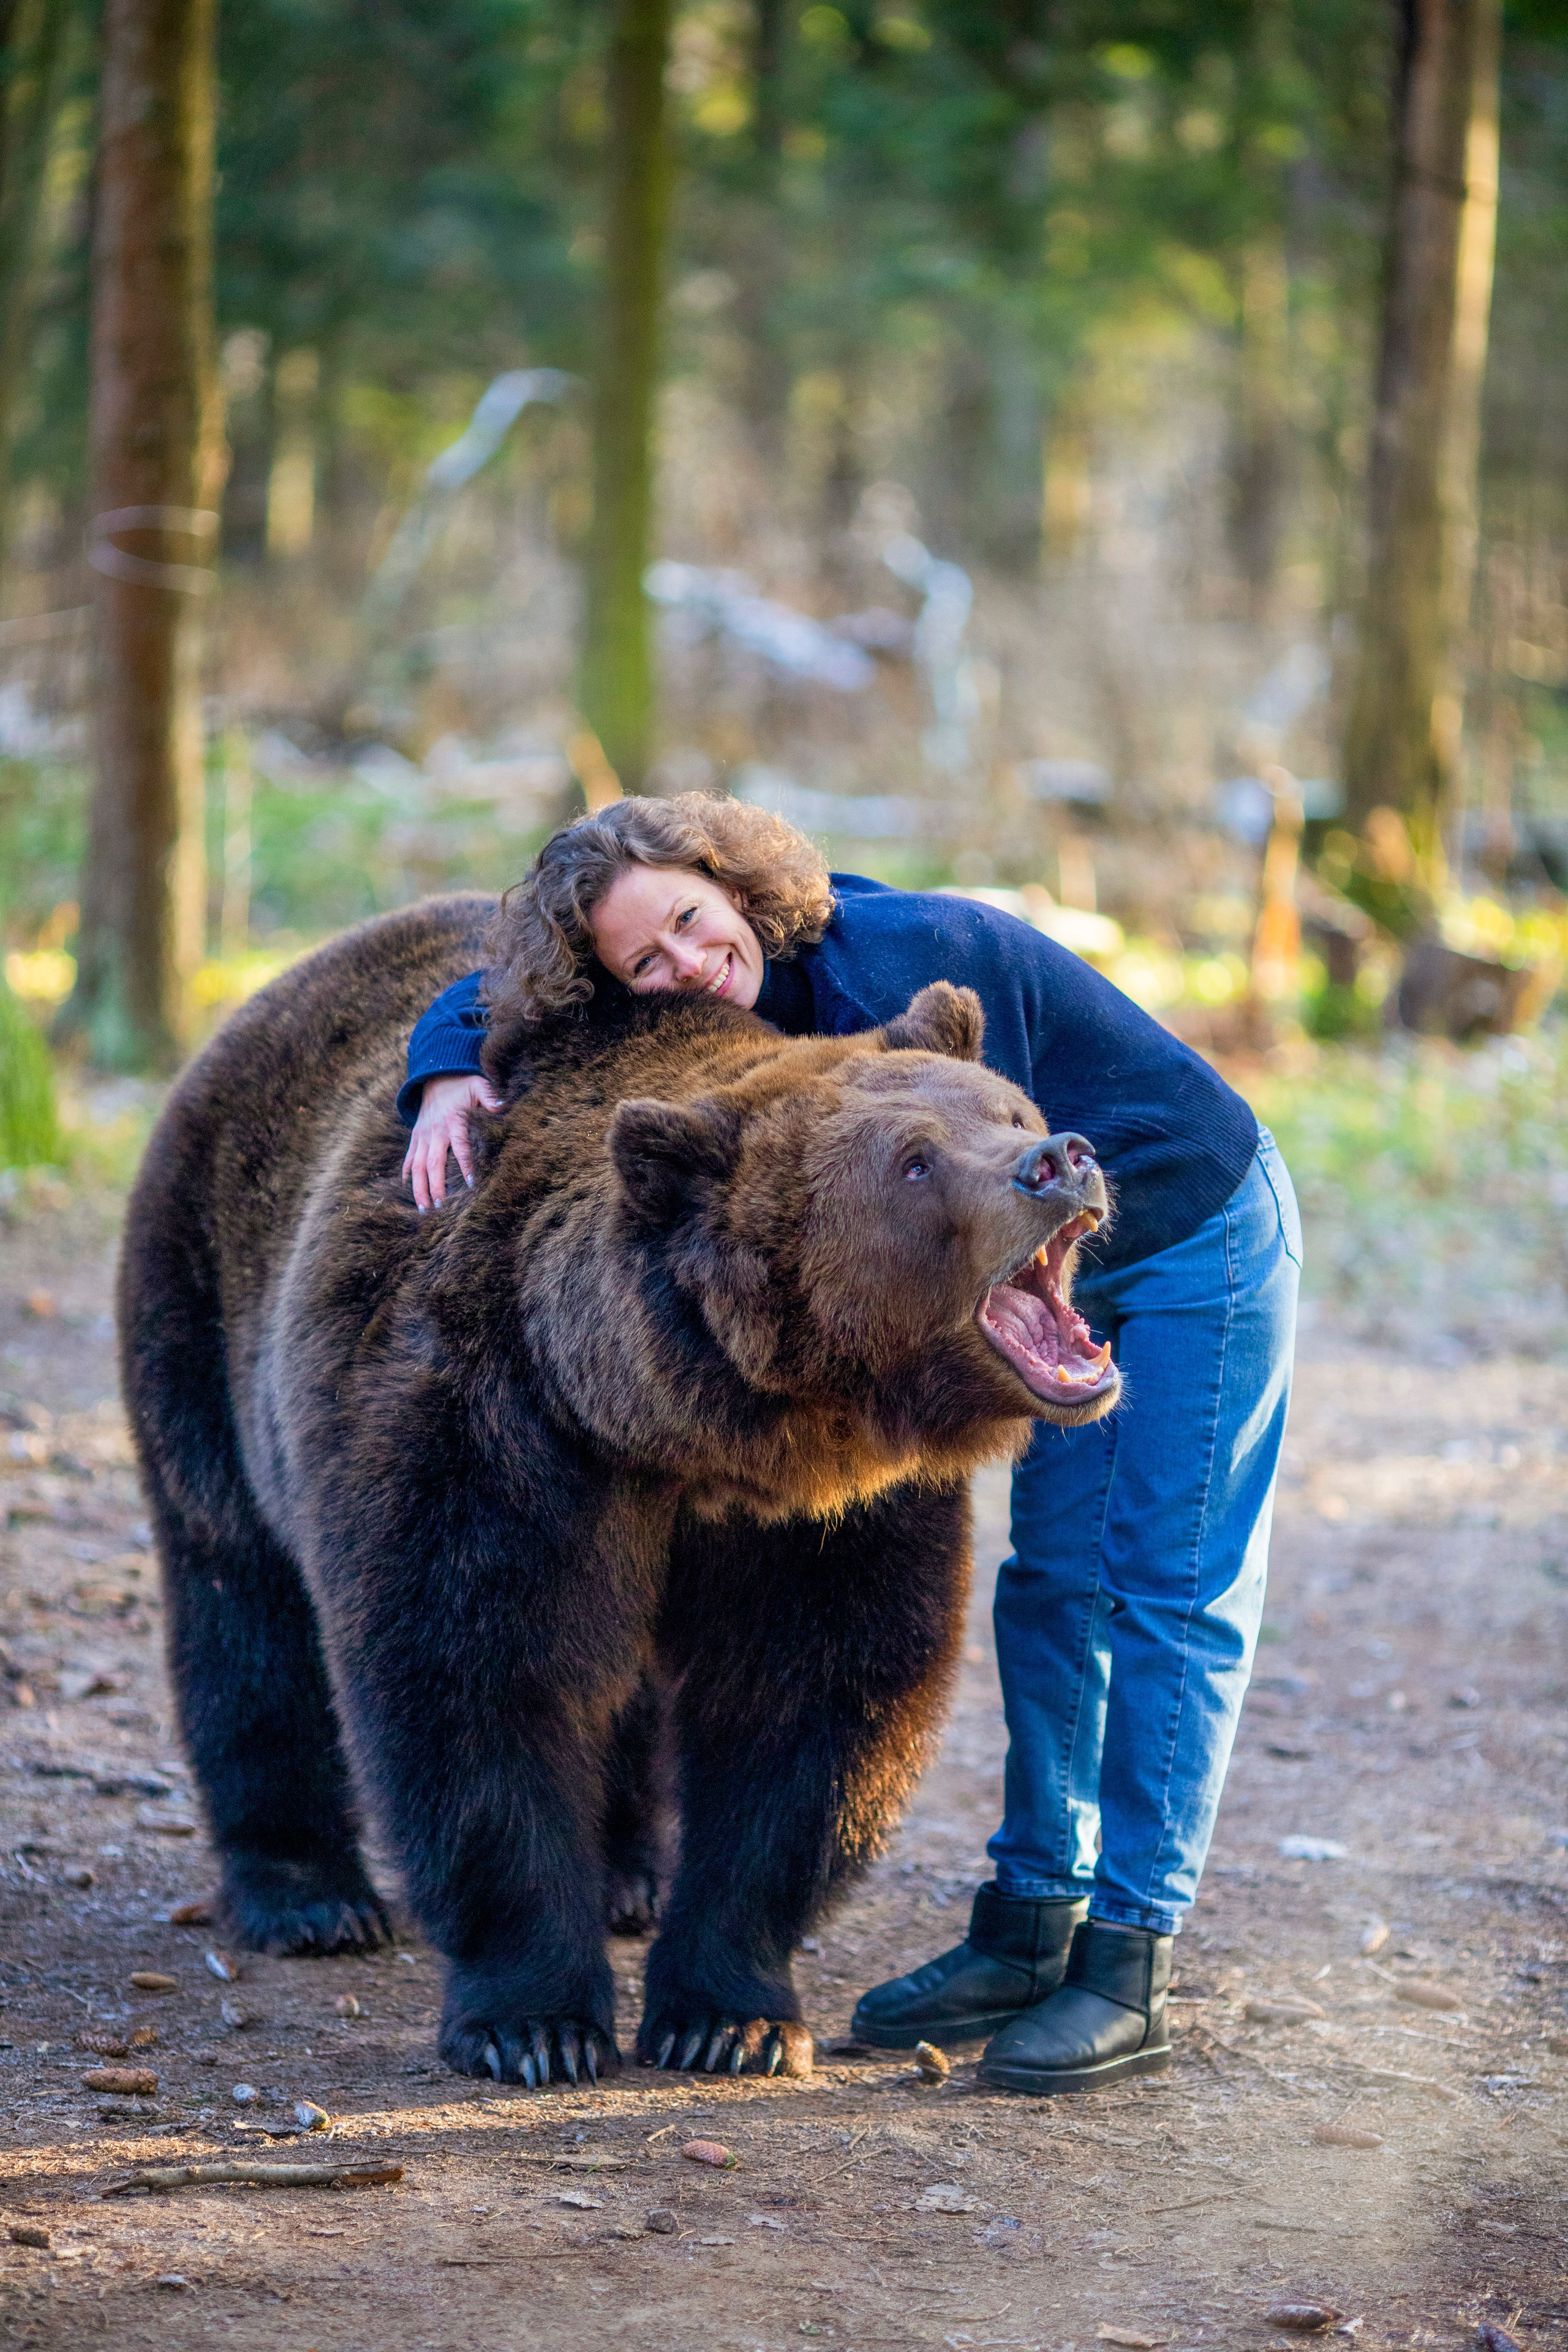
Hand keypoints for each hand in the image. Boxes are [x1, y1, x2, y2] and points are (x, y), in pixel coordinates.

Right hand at [402, 1072, 501, 1212]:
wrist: (436, 1075)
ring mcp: (422, 1135)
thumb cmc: (463, 1084)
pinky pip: (409, 1158)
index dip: (465, 1165)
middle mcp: (435, 1131)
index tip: (472, 1184)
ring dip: (419, 1188)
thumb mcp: (479, 1086)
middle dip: (435, 1186)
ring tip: (423, 1208)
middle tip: (440, 1207)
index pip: (460, 1147)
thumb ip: (490, 1098)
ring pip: (418, 1166)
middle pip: (434, 1163)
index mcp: (453, 1121)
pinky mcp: (415, 1136)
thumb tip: (502, 1107)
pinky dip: (407, 1173)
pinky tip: (408, 1189)